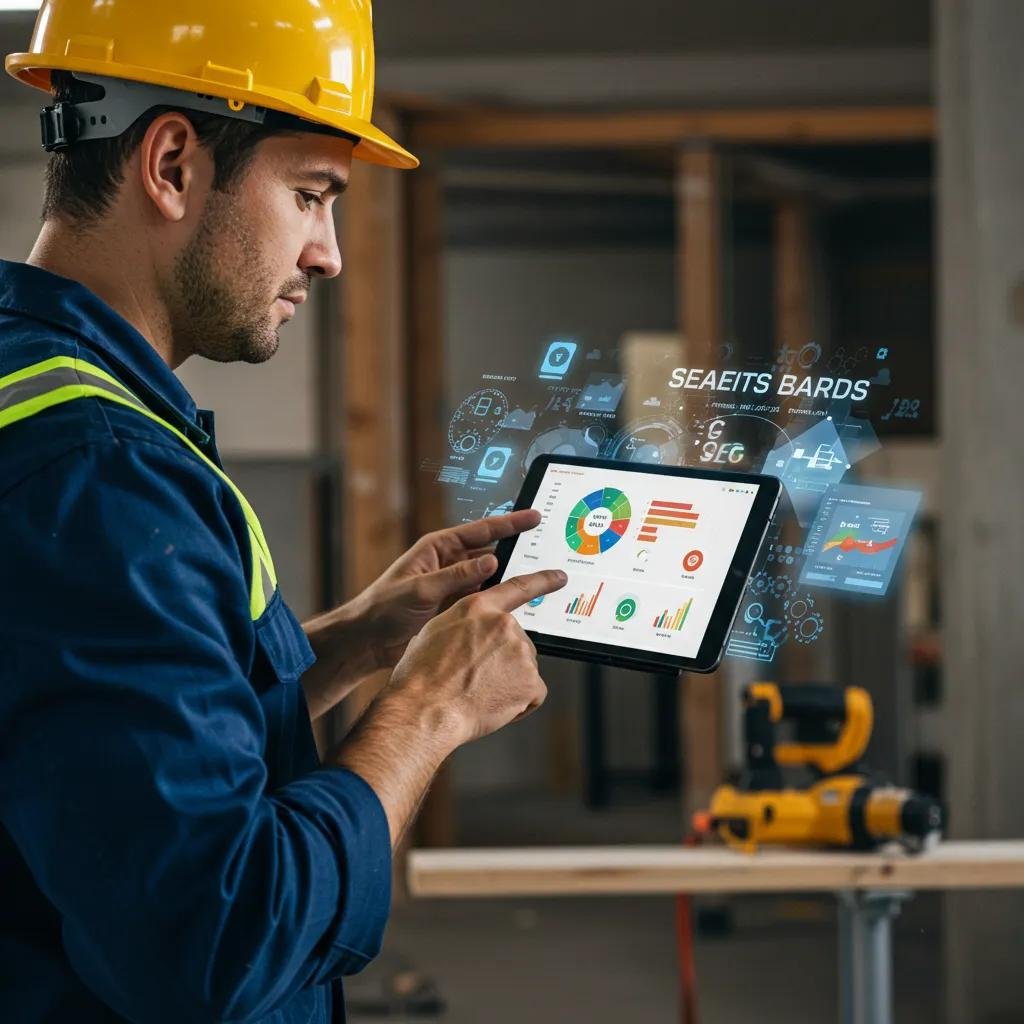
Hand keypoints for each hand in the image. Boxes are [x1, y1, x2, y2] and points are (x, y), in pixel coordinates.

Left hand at [352, 509, 543, 670]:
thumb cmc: (381, 609)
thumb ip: (456, 576)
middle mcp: (448, 564)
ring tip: (538, 577)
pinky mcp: (454, 607)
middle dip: (517, 549)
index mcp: (437, 548)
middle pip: (490, 552)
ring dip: (510, 578)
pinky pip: (483, 600)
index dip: (509, 523)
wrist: (367, 641)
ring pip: (490, 578)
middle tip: (545, 546)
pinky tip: (517, 605)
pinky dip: (499, 601)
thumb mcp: (420, 589)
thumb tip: (490, 561)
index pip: (480, 531)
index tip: (533, 517)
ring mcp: (453, 586)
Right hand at [384, 568, 568, 746]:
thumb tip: (473, 632)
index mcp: (479, 608)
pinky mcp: (531, 682)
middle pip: (517, 642)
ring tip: (479, 693)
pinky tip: (494, 705)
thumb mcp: (435, 631)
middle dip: (503, 659)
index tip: (560, 577)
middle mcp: (504, 625)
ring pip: (523, 668)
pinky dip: (519, 702)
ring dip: (509, 681)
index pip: (518, 587)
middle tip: (477, 677)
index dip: (542, 581)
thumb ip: (464, 624)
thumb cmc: (421, 676)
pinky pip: (533, 693)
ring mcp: (520, 653)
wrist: (425, 709)